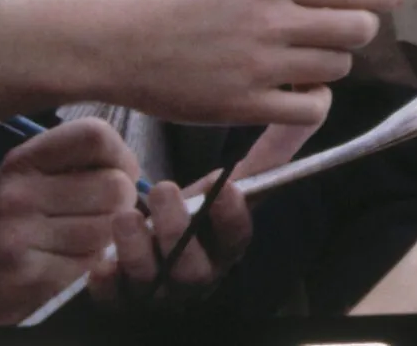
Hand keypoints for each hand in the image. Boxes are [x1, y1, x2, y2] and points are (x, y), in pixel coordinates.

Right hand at [0, 0, 403, 126]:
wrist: (118, 44)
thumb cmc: (172, 1)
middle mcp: (272, 21)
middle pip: (357, 30)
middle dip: (358, 31)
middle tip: (341, 33)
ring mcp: (260, 66)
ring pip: (336, 68)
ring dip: (330, 65)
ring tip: (304, 61)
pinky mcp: (245, 105)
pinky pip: (310, 109)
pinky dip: (314, 102)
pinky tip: (298, 92)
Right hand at [0, 117, 139, 325]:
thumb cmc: (4, 221)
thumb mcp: (27, 176)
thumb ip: (77, 163)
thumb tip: (136, 170)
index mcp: (21, 161)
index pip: (95, 135)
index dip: (121, 154)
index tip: (118, 173)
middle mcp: (18, 195)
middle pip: (116, 187)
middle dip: (120, 203)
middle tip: (100, 214)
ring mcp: (21, 238)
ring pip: (109, 229)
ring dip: (105, 238)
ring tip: (79, 239)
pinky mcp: (30, 278)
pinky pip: (92, 264)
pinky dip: (89, 265)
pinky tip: (65, 262)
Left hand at [89, 92, 324, 308]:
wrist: (147, 257)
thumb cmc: (192, 218)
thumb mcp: (226, 187)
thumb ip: (269, 157)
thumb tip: (315, 111)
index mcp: (225, 250)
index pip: (237, 240)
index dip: (232, 218)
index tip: (226, 188)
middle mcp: (196, 279)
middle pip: (195, 268)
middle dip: (179, 229)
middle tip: (164, 190)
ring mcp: (158, 297)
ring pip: (153, 284)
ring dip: (139, 250)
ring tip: (125, 216)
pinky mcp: (121, 305)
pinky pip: (114, 302)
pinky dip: (107, 285)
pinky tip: (100, 264)